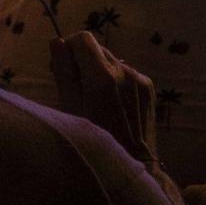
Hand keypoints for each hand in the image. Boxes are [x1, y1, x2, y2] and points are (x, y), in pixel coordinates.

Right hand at [50, 31, 157, 164]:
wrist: (135, 166)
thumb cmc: (95, 141)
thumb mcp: (71, 111)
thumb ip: (64, 74)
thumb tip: (56, 42)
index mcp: (102, 78)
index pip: (82, 39)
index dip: (69, 49)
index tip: (65, 68)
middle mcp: (125, 72)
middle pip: (97, 48)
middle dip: (83, 61)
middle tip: (78, 88)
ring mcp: (140, 79)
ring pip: (111, 61)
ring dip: (101, 72)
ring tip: (98, 101)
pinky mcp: (149, 87)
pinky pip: (126, 73)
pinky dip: (117, 82)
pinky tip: (114, 106)